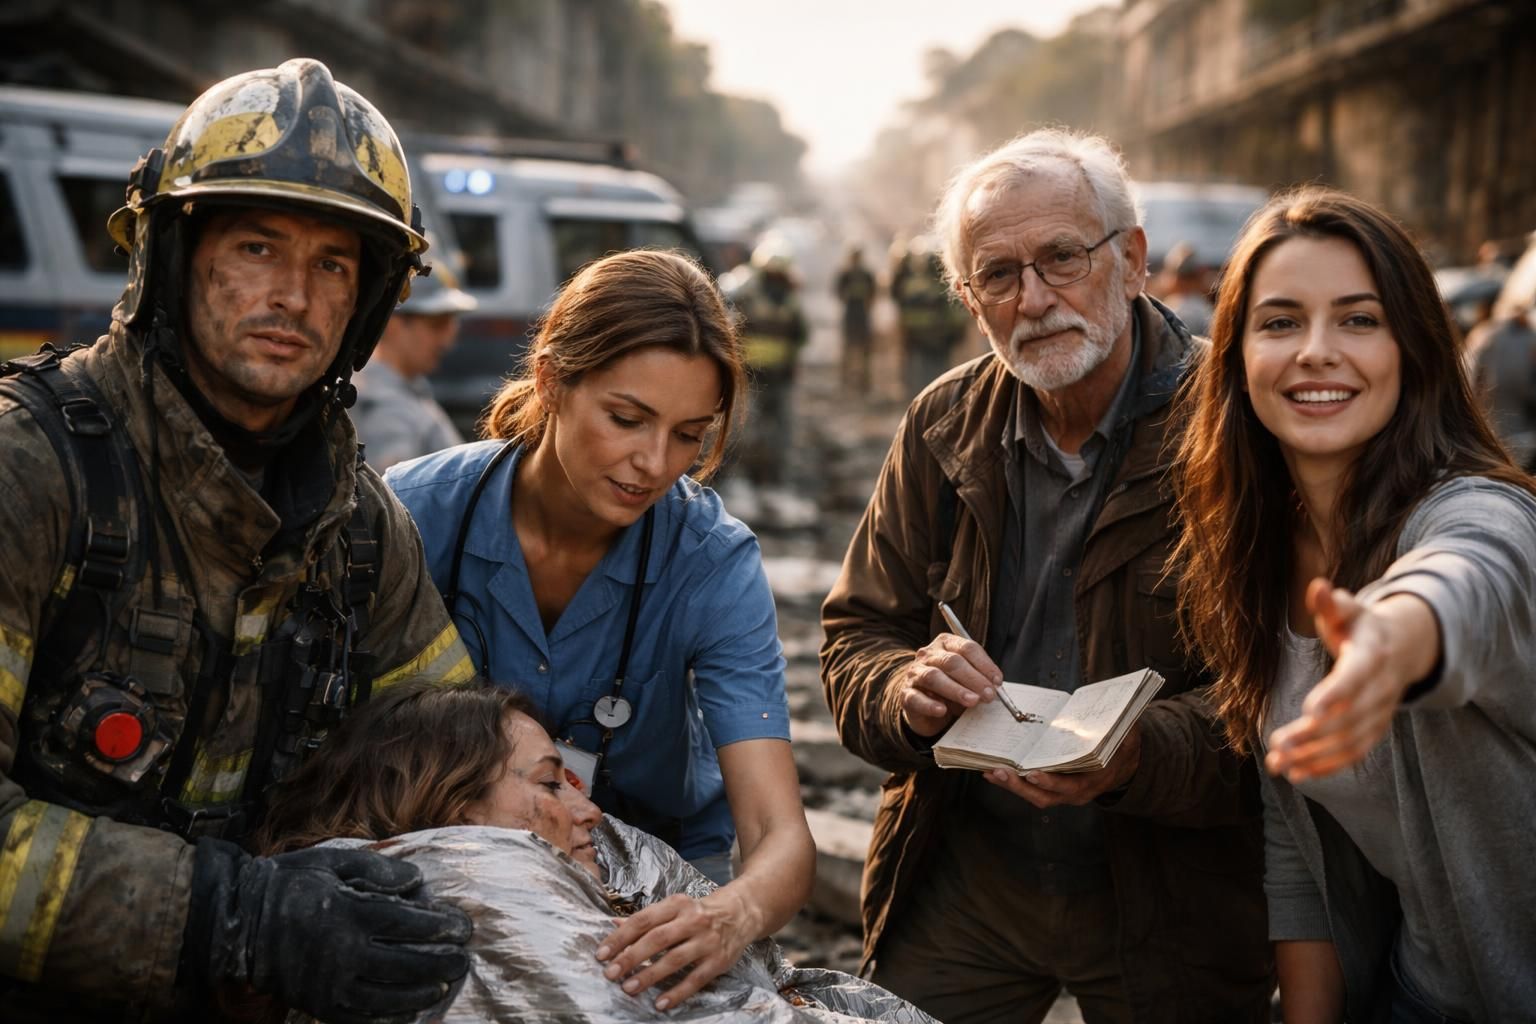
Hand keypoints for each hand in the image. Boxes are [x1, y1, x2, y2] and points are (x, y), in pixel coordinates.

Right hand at [185, 840, 472, 1023]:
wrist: (239, 922)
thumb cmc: (289, 884)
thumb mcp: (331, 861)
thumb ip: (375, 870)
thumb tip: (416, 880)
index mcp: (346, 912)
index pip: (405, 924)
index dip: (439, 927)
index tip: (462, 928)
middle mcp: (340, 952)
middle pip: (404, 963)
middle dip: (440, 962)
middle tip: (464, 959)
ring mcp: (329, 983)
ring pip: (387, 996)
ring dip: (421, 992)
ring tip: (444, 984)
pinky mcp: (318, 1003)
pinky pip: (360, 1017)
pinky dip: (389, 1015)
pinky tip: (410, 1010)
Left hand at [594, 888, 756, 1010]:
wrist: (740, 913)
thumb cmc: (699, 913)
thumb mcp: (674, 908)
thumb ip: (646, 919)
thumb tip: (613, 925)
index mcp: (677, 904)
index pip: (643, 920)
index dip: (621, 937)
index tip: (602, 954)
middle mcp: (692, 920)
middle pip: (657, 939)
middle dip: (631, 957)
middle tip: (611, 973)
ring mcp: (707, 941)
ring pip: (675, 959)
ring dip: (650, 975)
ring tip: (629, 988)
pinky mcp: (718, 961)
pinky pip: (695, 979)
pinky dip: (677, 992)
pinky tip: (660, 1003)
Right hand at [898, 633, 1005, 736]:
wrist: (924, 706)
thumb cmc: (951, 688)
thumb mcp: (968, 681)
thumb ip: (980, 681)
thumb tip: (995, 689)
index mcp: (946, 644)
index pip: (967, 648)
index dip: (984, 664)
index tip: (998, 681)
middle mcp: (928, 655)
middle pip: (951, 662)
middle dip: (973, 678)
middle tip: (989, 695)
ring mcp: (915, 673)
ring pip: (933, 677)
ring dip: (955, 690)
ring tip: (972, 701)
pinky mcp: (905, 694)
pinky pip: (916, 697)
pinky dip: (929, 704)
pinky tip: (941, 710)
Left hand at [983, 722, 1142, 806]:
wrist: (1124, 764)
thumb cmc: (1121, 746)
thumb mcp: (1125, 735)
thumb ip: (1117, 727)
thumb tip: (1113, 711)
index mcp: (1093, 781)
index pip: (1069, 786)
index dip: (1051, 781)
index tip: (1033, 772)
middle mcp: (1075, 793)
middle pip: (1044, 796)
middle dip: (1020, 785)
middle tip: (999, 771)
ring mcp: (1062, 793)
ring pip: (1034, 795)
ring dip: (1011, 785)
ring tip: (990, 771)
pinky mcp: (1052, 788)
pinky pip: (1030, 789)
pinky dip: (1013, 781)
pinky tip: (993, 770)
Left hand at [1265, 579, 1434, 782]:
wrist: (1402, 649)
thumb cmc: (1362, 626)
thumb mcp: (1348, 610)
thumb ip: (1330, 604)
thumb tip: (1318, 587)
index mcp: (1372, 656)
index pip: (1355, 678)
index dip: (1335, 694)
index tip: (1310, 710)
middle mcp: (1380, 689)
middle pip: (1348, 717)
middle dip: (1313, 734)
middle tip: (1277, 744)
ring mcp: (1379, 713)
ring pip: (1349, 741)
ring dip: (1313, 755)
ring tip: (1277, 762)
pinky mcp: (1373, 729)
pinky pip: (1353, 753)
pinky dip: (1326, 765)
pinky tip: (1296, 773)